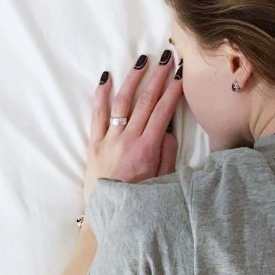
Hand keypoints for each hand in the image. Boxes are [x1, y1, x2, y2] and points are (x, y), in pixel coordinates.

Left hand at [84, 51, 182, 204]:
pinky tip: (106, 78)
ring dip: (133, 79)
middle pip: (145, 101)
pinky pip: (97, 115)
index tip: (180, 74)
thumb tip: (170, 129)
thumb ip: (167, 153)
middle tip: (166, 58)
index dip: (173, 90)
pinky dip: (101, 95)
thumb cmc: (139, 201)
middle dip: (158, 77)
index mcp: (147, 149)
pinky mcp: (93, 143)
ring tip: (142, 62)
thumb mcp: (162, 180)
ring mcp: (109, 140)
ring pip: (122, 102)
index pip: (163, 111)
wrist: (108, 216)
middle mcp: (127, 140)